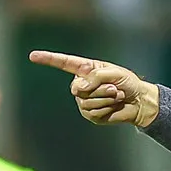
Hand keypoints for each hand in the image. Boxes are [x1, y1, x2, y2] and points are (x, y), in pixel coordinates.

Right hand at [28, 50, 158, 126]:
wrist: (137, 101)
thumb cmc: (127, 82)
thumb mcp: (114, 73)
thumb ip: (95, 77)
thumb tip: (79, 90)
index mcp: (85, 69)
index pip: (63, 63)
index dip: (48, 60)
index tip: (32, 56)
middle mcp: (82, 84)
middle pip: (77, 89)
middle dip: (99, 89)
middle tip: (114, 88)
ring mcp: (84, 100)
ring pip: (86, 102)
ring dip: (106, 99)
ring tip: (116, 96)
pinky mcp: (90, 114)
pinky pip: (93, 112)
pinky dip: (106, 108)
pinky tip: (114, 105)